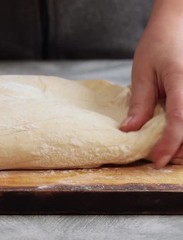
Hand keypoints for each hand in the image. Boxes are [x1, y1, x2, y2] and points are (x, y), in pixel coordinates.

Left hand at [121, 0, 182, 167]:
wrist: (176, 26)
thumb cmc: (159, 45)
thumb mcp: (142, 73)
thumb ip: (140, 103)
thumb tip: (130, 129)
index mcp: (181, 81)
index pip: (180, 120)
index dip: (170, 144)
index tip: (158, 160)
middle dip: (181, 150)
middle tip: (160, 159)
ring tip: (167, 151)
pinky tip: (175, 137)